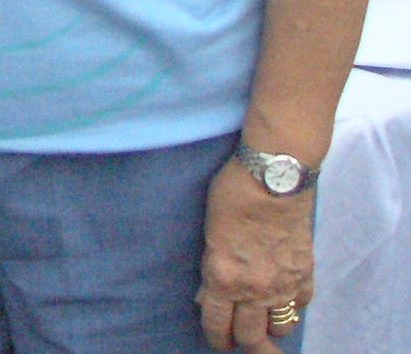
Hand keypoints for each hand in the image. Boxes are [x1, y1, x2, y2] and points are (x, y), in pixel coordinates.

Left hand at [197, 159, 315, 349]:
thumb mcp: (209, 233)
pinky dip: (292, 307)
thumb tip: (209, 294)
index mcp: (224, 278)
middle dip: (241, 341)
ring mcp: (285, 285)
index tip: (217, 341)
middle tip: (237, 338)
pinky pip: (301, 306)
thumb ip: (213, 268)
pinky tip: (284, 300)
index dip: (216, 338)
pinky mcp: (307, 274)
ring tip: (261, 320)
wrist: (275, 178)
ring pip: (280, 327)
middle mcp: (255, 290)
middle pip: (251, 336)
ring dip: (269, 327)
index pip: (217, 325)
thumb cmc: (231, 195)